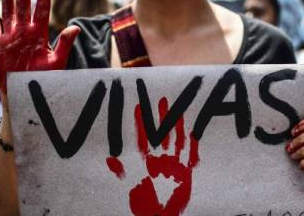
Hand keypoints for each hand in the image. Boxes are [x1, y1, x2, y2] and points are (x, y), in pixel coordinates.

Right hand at [0, 0, 79, 94]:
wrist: (25, 94)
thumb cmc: (43, 80)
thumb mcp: (57, 61)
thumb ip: (64, 44)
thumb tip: (76, 27)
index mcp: (38, 35)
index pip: (41, 10)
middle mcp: (25, 33)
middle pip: (23, 8)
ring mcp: (12, 38)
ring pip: (9, 13)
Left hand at [106, 97, 199, 215]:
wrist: (159, 215)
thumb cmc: (143, 202)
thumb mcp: (129, 184)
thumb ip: (121, 170)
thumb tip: (108, 158)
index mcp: (147, 160)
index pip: (143, 137)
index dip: (141, 122)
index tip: (139, 106)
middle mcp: (160, 159)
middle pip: (161, 133)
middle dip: (161, 118)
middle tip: (161, 100)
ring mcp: (174, 164)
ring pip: (176, 140)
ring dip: (177, 126)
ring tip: (177, 110)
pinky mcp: (185, 172)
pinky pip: (191, 156)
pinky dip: (193, 146)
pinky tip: (195, 133)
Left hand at [286, 114, 303, 188]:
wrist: (293, 180)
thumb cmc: (286, 157)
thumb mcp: (287, 143)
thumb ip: (286, 134)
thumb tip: (272, 124)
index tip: (292, 131)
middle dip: (302, 138)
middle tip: (288, 147)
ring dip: (303, 150)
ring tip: (291, 155)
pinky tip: (299, 165)